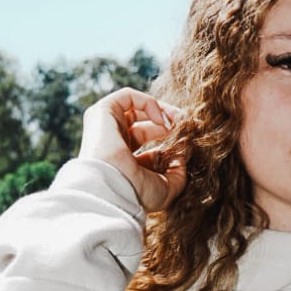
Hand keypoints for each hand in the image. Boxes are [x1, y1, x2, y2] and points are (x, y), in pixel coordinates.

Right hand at [79, 88, 188, 213]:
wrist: (114, 189)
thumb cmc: (136, 194)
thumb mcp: (166, 189)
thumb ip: (178, 173)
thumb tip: (182, 156)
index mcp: (124, 159)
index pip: (147, 139)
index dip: (169, 135)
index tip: (189, 137)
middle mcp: (113, 142)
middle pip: (143, 121)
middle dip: (167, 119)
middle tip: (186, 124)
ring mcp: (106, 127)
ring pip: (136, 107)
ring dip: (161, 109)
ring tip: (177, 120)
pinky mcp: (101, 113)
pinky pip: (127, 97)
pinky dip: (148, 102)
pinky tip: (161, 118)